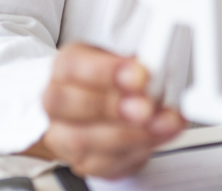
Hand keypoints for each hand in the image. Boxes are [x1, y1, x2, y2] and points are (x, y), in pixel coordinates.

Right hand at [23, 42, 185, 176]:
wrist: (104, 109)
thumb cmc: (115, 79)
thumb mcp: (126, 58)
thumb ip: (137, 63)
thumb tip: (159, 64)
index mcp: (66, 66)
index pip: (73, 66)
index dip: (105, 71)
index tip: (139, 75)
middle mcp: (59, 101)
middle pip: (71, 105)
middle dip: (114, 106)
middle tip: (148, 106)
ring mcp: (65, 136)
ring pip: (84, 140)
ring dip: (130, 133)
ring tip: (162, 123)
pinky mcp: (84, 162)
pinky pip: (104, 164)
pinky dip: (136, 151)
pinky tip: (157, 137)